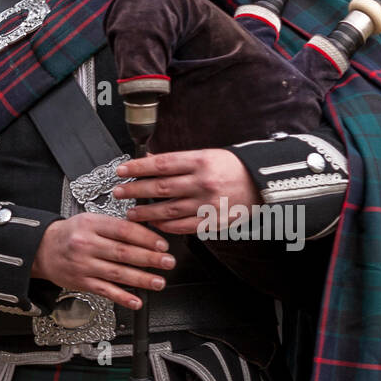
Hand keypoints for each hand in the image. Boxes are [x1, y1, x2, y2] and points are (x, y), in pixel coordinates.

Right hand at [30, 212, 176, 309]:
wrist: (42, 249)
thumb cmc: (70, 234)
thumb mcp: (89, 220)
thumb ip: (114, 226)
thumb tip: (146, 233)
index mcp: (92, 225)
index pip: (124, 230)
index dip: (146, 238)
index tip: (162, 245)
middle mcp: (87, 245)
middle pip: (124, 252)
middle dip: (149, 259)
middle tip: (168, 262)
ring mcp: (84, 265)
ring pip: (118, 273)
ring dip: (142, 279)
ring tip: (159, 282)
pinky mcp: (82, 282)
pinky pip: (106, 291)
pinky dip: (122, 297)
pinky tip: (136, 301)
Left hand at [112, 148, 261, 235]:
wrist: (262, 184)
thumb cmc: (232, 167)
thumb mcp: (206, 154)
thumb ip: (178, 160)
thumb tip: (150, 160)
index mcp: (200, 161)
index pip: (161, 164)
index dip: (137, 168)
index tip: (121, 171)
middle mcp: (202, 182)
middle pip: (160, 187)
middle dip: (135, 191)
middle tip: (118, 192)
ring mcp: (208, 203)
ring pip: (168, 210)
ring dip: (146, 212)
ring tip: (131, 212)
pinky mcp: (213, 221)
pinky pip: (183, 226)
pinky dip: (166, 226)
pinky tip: (154, 224)